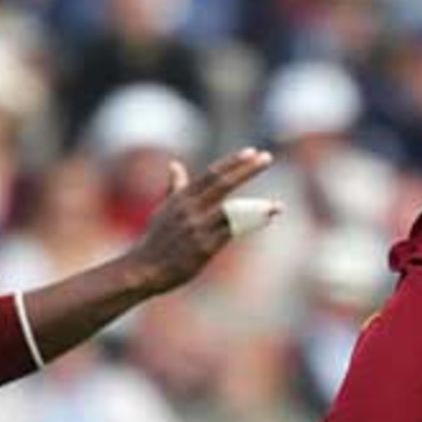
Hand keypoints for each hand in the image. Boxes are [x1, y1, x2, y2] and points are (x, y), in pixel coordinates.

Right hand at [130, 148, 278, 292]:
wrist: (143, 269)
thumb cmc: (155, 240)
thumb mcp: (163, 210)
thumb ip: (174, 188)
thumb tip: (175, 165)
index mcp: (181, 198)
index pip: (212, 174)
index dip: (233, 162)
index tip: (252, 152)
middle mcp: (190, 209)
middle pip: (223, 183)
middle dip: (247, 170)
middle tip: (267, 157)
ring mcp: (197, 228)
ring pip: (232, 210)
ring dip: (257, 208)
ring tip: (278, 206)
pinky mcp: (204, 248)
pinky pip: (231, 233)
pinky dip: (249, 225)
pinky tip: (266, 219)